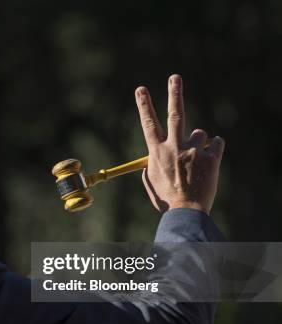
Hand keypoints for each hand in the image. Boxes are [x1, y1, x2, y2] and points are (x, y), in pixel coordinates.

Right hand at [134, 74, 224, 214]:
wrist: (186, 211)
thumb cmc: (166, 198)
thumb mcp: (150, 181)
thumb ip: (151, 165)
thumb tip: (153, 156)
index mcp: (157, 153)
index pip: (148, 124)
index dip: (144, 105)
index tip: (140, 89)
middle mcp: (175, 148)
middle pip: (175, 114)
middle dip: (174, 94)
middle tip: (175, 77)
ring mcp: (194, 151)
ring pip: (200, 133)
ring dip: (199, 142)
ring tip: (196, 160)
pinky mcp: (212, 158)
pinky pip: (217, 143)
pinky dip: (214, 148)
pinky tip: (209, 160)